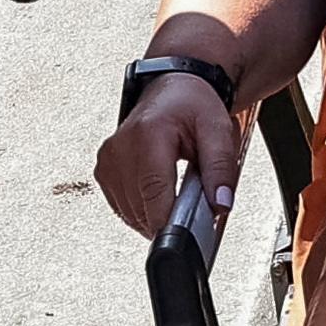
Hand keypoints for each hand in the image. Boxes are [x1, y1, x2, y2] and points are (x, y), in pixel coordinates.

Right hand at [94, 76, 242, 237]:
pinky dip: (141, 208)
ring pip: (131, 213)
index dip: (169, 221)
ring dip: (155, 214)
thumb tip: (220, 203)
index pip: (153, 192)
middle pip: (141, 208)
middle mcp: (121, 147)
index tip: (186, 236)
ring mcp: (109, 160)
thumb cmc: (194, 105)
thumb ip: (220, 169)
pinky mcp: (104, 171)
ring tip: (174, 190)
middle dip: (169, 216)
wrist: (175, 88)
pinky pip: (122, 207)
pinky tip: (157, 191)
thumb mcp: (218, 130)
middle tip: (191, 202)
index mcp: (148, 134)